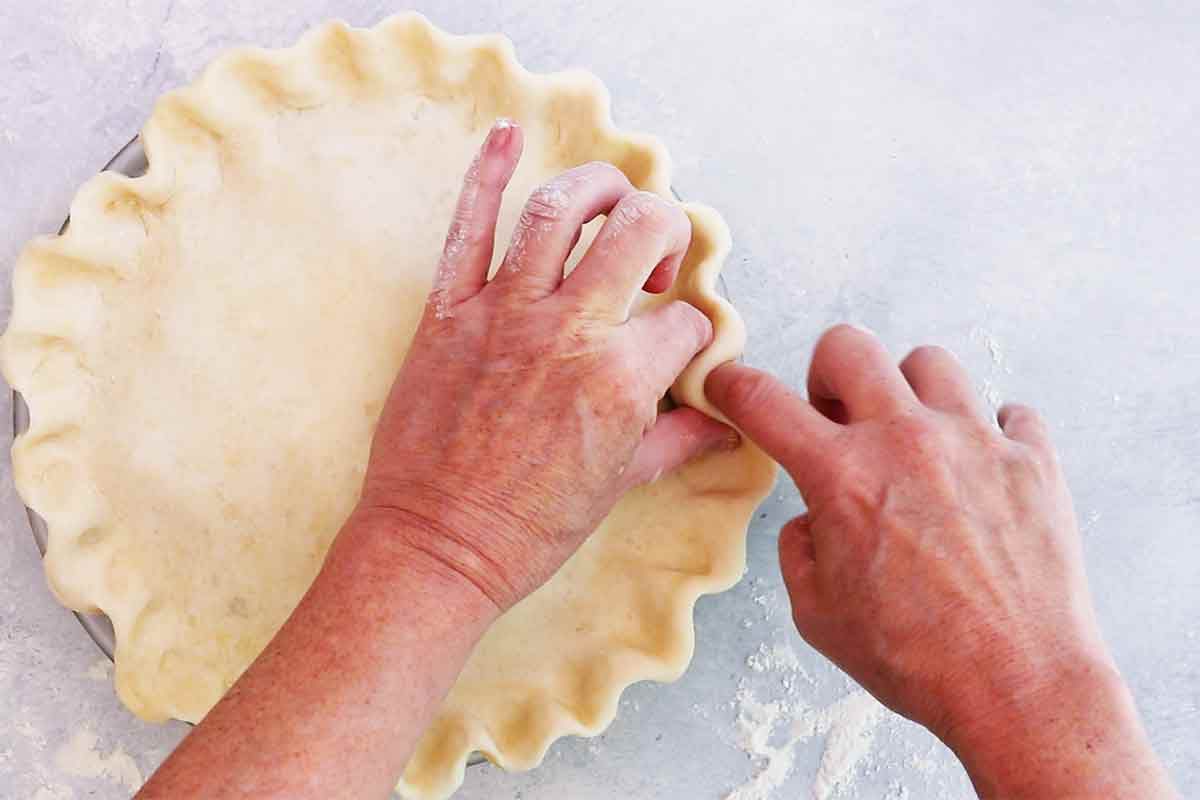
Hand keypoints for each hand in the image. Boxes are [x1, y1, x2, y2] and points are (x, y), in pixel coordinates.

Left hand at [357, 120, 733, 610]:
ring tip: (612, 201)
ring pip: (564, 208)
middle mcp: (572, 331)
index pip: (686, 320)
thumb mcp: (618, 485)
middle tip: (654, 262)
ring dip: (600, 189)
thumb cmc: (528, 526)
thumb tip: (724, 425)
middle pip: (642, 231)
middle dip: (665, 231)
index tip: (678, 343)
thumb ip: (675, 439)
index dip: (693, 330)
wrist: (437, 544)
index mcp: (624, 379)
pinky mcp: (450, 310)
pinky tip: (508, 136)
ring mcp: (507, 312)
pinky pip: (470, 225)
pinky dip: (487, 172)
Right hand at [707, 325, 1175, 797]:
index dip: (733, 385)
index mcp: (841, 476)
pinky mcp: (1032, 460)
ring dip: (909, 391)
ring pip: (930, 362)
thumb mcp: (817, 615)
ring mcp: (974, 442)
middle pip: (848, 346)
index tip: (728, 383)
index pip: (764, 403)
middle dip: (826, 373)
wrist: (1018, 685)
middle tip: (836, 416)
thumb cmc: (916, 659)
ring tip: (914, 436)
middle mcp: (905, 441)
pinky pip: (1011, 410)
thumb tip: (812, 520)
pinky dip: (991, 429)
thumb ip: (799, 550)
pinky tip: (981, 467)